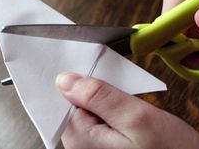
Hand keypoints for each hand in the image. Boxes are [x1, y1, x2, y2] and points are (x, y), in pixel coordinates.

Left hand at [57, 73, 198, 148]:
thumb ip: (99, 97)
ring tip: (118, 86)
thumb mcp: (136, 118)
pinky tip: (121, 99)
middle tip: (107, 71)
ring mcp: (94, 146)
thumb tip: (64, 79)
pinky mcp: (107, 144)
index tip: (80, 59)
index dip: (72, 77)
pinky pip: (100, 116)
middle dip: (89, 84)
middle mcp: (81, 145)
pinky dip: (109, 103)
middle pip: (74, 102)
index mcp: (80, 139)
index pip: (61, 99)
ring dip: (102, 94)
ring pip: (89, 107)